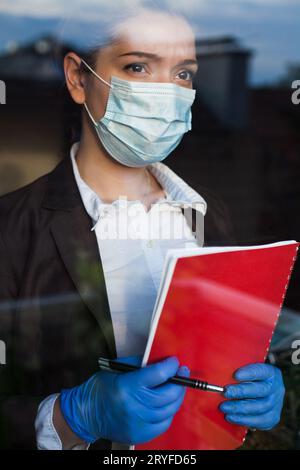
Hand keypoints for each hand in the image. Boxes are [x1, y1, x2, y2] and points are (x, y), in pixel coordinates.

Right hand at [59, 355, 189, 444]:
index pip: (157, 375)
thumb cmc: (100, 389)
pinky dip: (168, 412)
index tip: (174, 361)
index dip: (170, 366)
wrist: (86, 414)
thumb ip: (138, 363)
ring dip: (176, 396)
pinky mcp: (139, 434)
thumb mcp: (116, 368)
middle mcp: (133, 406)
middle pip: (167, 394)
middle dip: (179, 381)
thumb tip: (159, 360)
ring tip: (177, 387)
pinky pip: (163, 424)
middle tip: (181, 372)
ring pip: (168, 410)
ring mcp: (137, 423)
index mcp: (126, 386)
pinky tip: (167, 403)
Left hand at [219, 363, 284, 429]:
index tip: (235, 375)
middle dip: (241, 392)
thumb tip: (217, 370)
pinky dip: (244, 420)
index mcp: (271, 373)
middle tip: (225, 392)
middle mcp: (277, 388)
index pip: (261, 371)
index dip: (249, 373)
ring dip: (239, 408)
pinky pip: (259, 421)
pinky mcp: (273, 417)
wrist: (264, 391)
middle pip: (261, 390)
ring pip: (260, 408)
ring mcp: (276, 404)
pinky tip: (231, 417)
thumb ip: (236, 368)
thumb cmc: (251, 378)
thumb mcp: (248, 369)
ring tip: (224, 407)